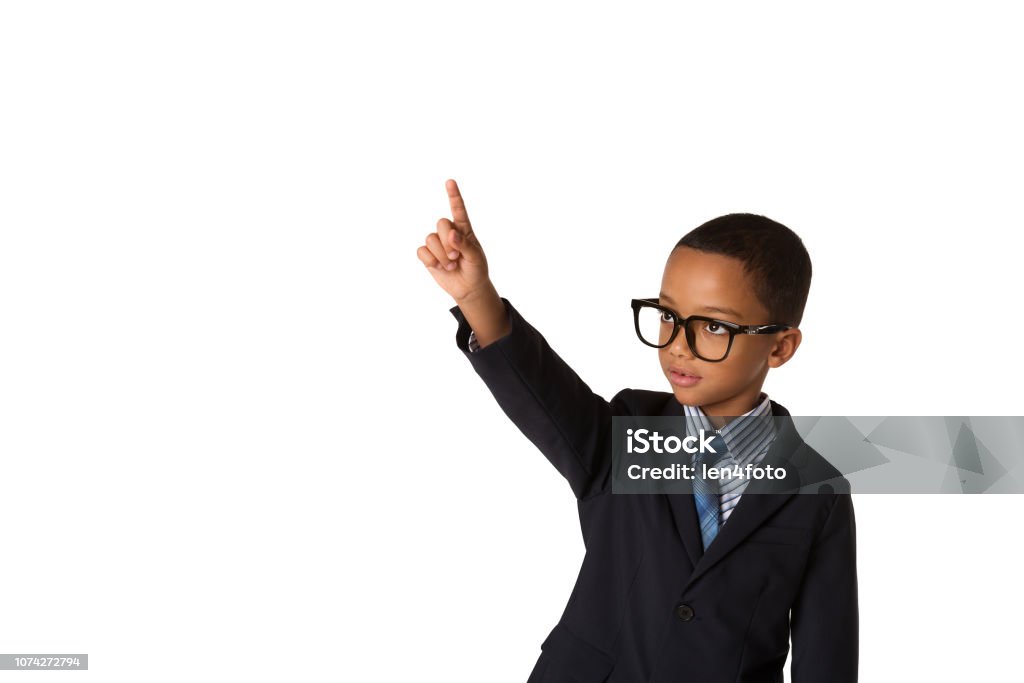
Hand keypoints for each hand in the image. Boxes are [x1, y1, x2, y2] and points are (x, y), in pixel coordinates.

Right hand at [417, 178, 490, 301]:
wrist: (468, 288)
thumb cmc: (476, 269)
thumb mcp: (476, 257)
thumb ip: (465, 244)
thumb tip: (451, 233)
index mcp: (464, 229)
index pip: (458, 209)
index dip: (453, 195)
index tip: (450, 182)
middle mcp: (449, 232)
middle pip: (441, 223)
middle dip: (448, 242)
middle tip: (457, 257)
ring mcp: (437, 243)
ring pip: (430, 238)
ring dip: (442, 255)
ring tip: (451, 265)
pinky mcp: (428, 255)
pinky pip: (422, 251)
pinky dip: (431, 261)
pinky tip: (440, 267)